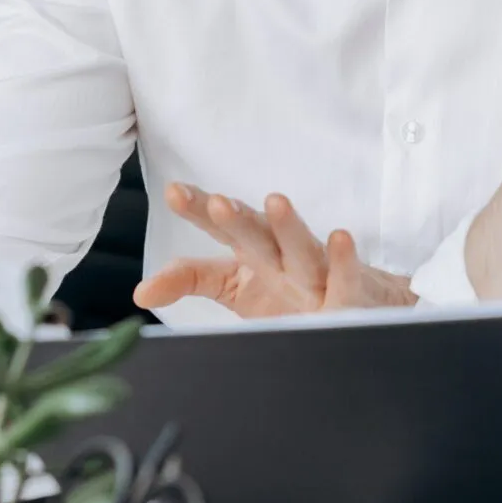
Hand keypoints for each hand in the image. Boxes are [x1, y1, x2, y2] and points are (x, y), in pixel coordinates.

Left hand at [132, 185, 417, 316]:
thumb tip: (139, 292)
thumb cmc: (293, 293)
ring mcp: (317, 275)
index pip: (222, 229)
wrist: (362, 309)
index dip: (199, 211)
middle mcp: (283, 257)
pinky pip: (347, 279)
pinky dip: (344, 260)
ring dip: (290, 227)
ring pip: (302, 250)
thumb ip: (191, 278)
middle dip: (238, 220)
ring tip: (275, 201)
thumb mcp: (235, 286)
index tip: (174, 192)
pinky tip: (340, 238)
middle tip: (218, 203)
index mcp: (254, 253)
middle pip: (258, 236)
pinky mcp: (350, 295)